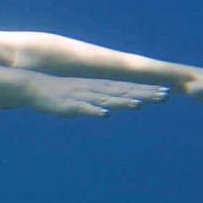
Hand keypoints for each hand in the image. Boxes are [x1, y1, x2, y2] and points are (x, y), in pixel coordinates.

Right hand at [25, 75, 167, 118]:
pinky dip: (95, 111)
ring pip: (107, 100)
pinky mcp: (69, 106)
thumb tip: (116, 106)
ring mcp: (83, 97)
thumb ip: (102, 99)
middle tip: (165, 96)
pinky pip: (83, 109)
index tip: (167, 92)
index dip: (147, 90)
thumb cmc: (62, 93)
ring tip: (140, 105)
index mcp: (101, 88)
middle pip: (123, 93)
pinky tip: (105, 115)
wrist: (35, 87)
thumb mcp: (86, 95)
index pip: (128, 89)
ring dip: (124, 102)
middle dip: (144, 94)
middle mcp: (96, 90)